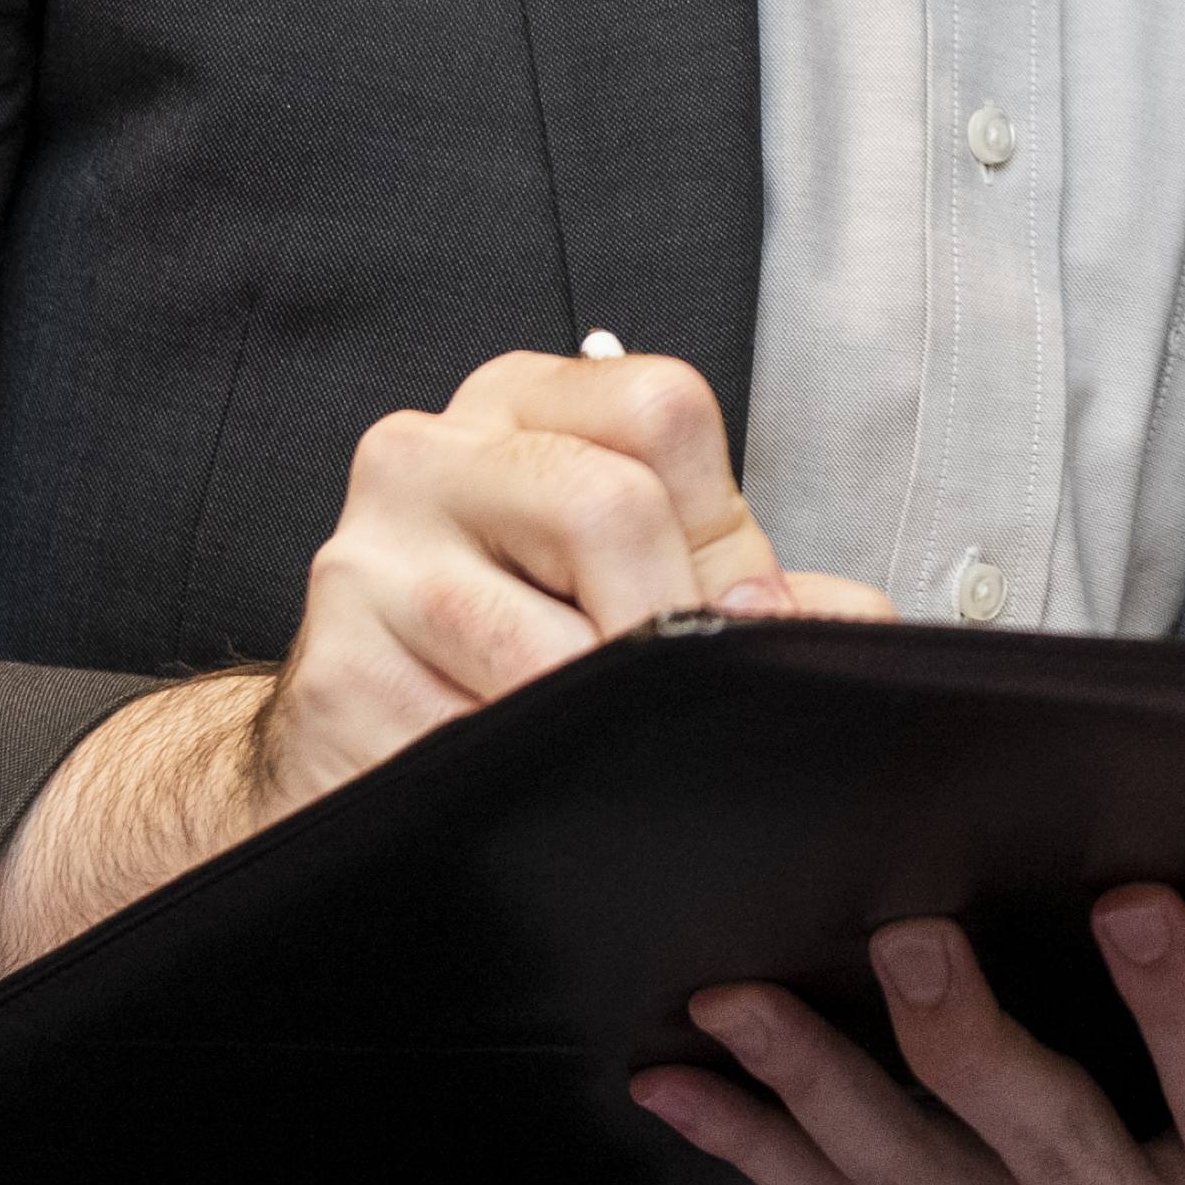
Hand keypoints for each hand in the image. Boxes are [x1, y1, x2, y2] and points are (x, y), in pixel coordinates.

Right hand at [256, 345, 889, 812]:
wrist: (350, 742)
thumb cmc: (511, 641)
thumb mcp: (626, 575)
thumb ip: (740, 582)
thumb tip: (850, 629)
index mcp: (520, 406)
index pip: (660, 408)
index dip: (720, 528)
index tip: (725, 613)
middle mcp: (428, 455)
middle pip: (608, 506)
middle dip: (666, 627)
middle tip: (671, 696)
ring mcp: (367, 561)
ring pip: (549, 644)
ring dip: (604, 721)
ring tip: (595, 740)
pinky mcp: (334, 677)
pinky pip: (481, 740)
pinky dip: (533, 778)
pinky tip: (521, 773)